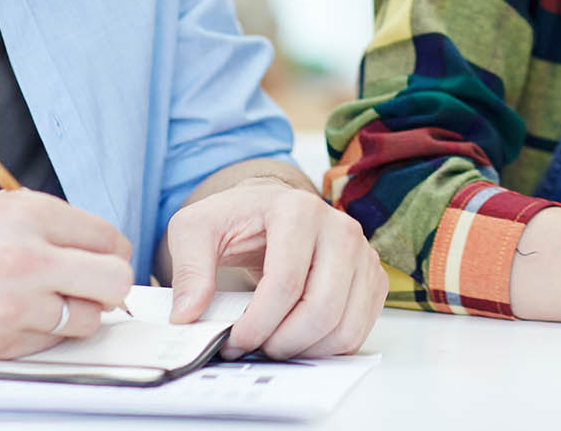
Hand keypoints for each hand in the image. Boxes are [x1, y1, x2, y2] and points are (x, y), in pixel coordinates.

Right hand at [0, 190, 133, 356]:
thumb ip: (53, 222)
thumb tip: (104, 246)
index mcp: (30, 215)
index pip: (109, 238)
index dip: (110, 250)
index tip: (100, 256)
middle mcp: (27, 259)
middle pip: (115, 280)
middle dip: (110, 282)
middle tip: (93, 283)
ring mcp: (15, 306)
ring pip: (90, 319)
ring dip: (80, 312)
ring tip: (52, 300)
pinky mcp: (1, 342)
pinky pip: (53, 342)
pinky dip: (47, 332)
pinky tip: (23, 315)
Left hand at [164, 177, 385, 358]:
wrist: (270, 211)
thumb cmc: (238, 219)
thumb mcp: (196, 230)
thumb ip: (189, 269)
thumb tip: (189, 314)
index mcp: (298, 210)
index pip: (286, 282)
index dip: (257, 324)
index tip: (233, 340)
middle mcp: (339, 228)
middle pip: (321, 308)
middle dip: (282, 342)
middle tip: (255, 347)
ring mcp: (362, 253)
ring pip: (343, 325)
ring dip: (305, 349)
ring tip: (274, 344)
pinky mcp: (371, 276)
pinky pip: (357, 329)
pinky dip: (326, 348)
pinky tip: (298, 340)